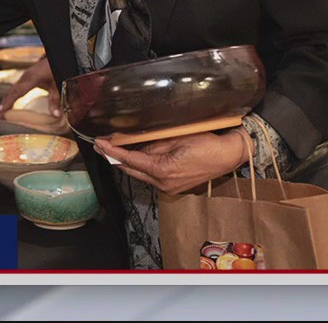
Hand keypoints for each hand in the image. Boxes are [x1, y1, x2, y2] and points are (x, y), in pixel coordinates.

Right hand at [0, 56, 60, 115]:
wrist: (53, 59)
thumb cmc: (54, 70)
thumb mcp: (56, 86)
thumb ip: (55, 100)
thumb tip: (56, 115)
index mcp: (31, 79)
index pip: (17, 92)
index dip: (9, 102)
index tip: (1, 111)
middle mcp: (25, 77)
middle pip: (11, 91)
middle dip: (4, 103)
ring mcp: (23, 77)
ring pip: (11, 90)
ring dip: (6, 100)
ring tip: (1, 112)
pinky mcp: (24, 78)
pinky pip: (14, 88)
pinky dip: (10, 96)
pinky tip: (8, 104)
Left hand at [93, 128, 250, 195]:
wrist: (228, 156)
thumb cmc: (206, 144)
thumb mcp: (176, 138)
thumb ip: (153, 144)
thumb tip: (135, 145)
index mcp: (162, 170)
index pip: (130, 160)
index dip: (112, 151)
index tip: (99, 143)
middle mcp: (162, 183)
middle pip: (131, 170)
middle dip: (114, 158)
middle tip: (100, 146)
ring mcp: (168, 188)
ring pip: (140, 174)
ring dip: (127, 162)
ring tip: (114, 148)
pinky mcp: (173, 187)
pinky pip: (150, 176)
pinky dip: (141, 166)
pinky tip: (135, 156)